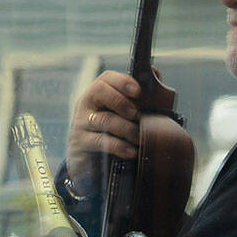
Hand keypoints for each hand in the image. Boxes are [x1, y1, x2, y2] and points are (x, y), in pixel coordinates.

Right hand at [66, 72, 141, 193]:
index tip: (138, 91)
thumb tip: (155, 71)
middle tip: (137, 115)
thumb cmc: (114, 133)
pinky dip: (118, 146)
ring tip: (140, 138)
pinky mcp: (81, 143)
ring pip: (105, 119)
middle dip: (122, 102)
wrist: (91, 164)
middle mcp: (87, 104)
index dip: (123, 81)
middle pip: (100, 91)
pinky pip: (100, 141)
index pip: (107, 78)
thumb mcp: (126, 114)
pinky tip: (131, 151)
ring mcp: (82, 123)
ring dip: (127, 128)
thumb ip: (141, 96)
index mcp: (99, 94)